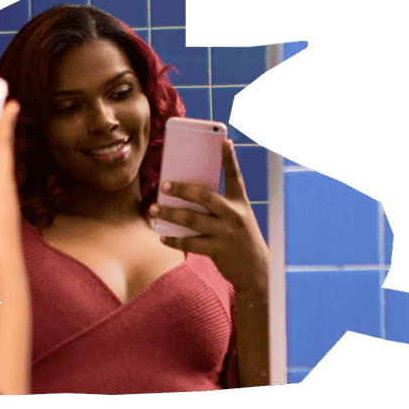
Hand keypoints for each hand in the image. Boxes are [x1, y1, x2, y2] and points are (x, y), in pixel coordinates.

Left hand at [150, 140, 268, 295]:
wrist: (255, 268)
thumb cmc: (240, 237)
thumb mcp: (237, 217)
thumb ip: (219, 206)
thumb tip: (185, 195)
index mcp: (241, 203)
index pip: (235, 176)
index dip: (230, 158)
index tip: (224, 141)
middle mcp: (235, 215)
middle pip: (206, 197)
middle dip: (183, 189)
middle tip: (164, 185)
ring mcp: (226, 233)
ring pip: (192, 219)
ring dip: (170, 213)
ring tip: (153, 209)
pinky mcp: (218, 250)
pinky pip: (189, 243)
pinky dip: (173, 240)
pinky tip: (162, 236)